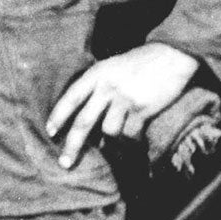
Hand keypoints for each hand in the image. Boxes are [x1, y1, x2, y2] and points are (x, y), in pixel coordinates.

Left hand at [44, 42, 199, 167]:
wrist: (170, 55)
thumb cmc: (139, 63)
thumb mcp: (112, 66)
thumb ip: (98, 86)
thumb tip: (88, 116)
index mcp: (97, 73)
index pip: (71, 97)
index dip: (59, 116)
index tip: (50, 132)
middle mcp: (107, 86)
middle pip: (84, 121)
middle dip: (73, 145)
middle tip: (64, 163)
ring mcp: (125, 98)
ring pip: (109, 131)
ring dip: (112, 142)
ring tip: (118, 143)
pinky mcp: (142, 109)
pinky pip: (130, 134)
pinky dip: (131, 141)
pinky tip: (135, 140)